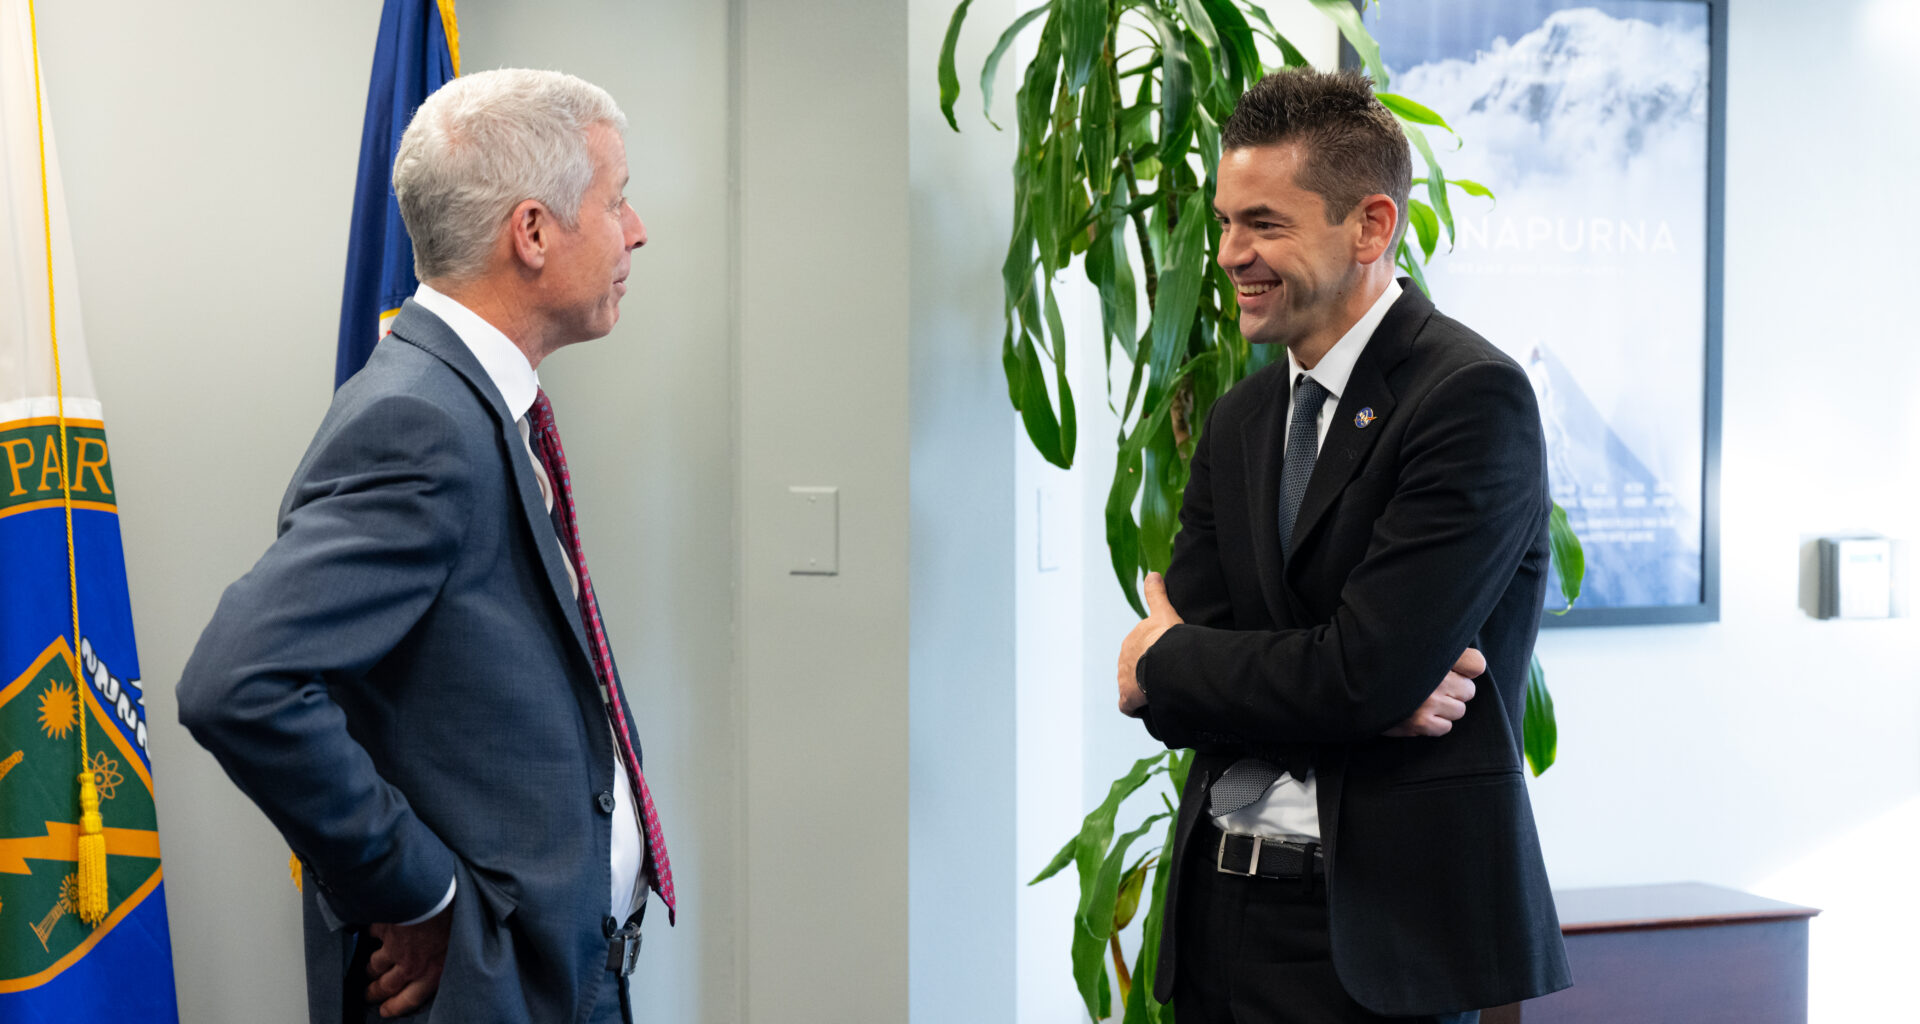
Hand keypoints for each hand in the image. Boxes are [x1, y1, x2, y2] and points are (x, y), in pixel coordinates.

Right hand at [364, 906, 451, 1017]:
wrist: (434, 891)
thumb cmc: (453, 914)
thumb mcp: (459, 940)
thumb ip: (447, 953)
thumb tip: (445, 956)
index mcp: (434, 970)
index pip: (411, 999)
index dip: (396, 1007)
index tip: (385, 1011)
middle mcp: (411, 964)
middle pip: (386, 986)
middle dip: (375, 993)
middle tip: (370, 995)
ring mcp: (393, 948)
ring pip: (375, 967)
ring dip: (371, 969)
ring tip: (369, 971)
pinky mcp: (383, 930)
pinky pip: (372, 937)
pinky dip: (372, 935)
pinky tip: (372, 934)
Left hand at [1118, 572, 1183, 717]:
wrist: (1165, 659)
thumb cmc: (1168, 637)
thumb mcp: (1163, 611)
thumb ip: (1156, 594)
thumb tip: (1153, 574)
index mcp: (1133, 639)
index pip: (1141, 647)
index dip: (1154, 654)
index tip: (1167, 658)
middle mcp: (1124, 658)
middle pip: (1136, 667)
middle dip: (1148, 672)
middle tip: (1168, 675)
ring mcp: (1124, 678)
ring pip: (1133, 686)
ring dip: (1145, 689)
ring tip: (1164, 691)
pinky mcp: (1127, 697)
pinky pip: (1128, 705)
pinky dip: (1136, 707)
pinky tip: (1149, 708)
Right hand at [1383, 647, 1484, 736]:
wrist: (1350, 684)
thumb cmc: (1384, 665)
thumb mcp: (1409, 648)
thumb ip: (1439, 650)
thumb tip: (1473, 666)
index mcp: (1432, 652)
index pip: (1476, 664)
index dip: (1468, 669)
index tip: (1456, 670)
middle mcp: (1434, 676)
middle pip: (1469, 690)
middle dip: (1455, 690)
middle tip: (1432, 686)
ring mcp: (1428, 700)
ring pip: (1459, 710)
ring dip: (1445, 709)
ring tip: (1424, 701)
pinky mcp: (1419, 722)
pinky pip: (1445, 727)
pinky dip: (1435, 724)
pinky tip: (1419, 714)